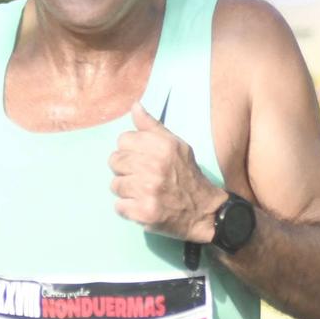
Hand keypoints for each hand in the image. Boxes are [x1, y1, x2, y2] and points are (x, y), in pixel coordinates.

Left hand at [110, 105, 221, 242]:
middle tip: (142, 177)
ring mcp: (148, 190)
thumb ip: (152, 126)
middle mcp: (154, 166)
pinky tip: (142, 206)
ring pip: (115, 185)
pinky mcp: (143, 212)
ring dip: (126, 191)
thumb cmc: (187, 175)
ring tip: (143, 192)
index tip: (141, 159)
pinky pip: (118, 207)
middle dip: (126, 170)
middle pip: (115, 161)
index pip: (123, 140)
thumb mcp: (176, 145)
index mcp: (162, 146)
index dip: (130, 150)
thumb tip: (135, 106)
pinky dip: (128, 209)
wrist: (204, 210)